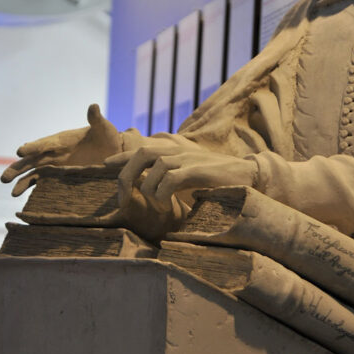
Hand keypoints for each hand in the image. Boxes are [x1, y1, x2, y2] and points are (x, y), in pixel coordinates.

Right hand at [1, 103, 121, 196]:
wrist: (112, 151)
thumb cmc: (107, 137)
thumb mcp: (103, 128)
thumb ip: (96, 119)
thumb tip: (94, 106)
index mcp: (62, 140)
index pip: (45, 144)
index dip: (33, 147)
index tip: (20, 152)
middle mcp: (54, 152)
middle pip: (32, 159)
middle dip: (19, 167)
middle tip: (4, 177)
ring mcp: (55, 164)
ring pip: (32, 170)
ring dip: (20, 179)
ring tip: (10, 190)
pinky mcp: (58, 174)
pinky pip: (40, 180)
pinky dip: (29, 186)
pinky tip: (19, 195)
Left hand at [118, 145, 256, 208]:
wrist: (248, 175)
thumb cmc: (217, 179)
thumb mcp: (189, 175)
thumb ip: (171, 175)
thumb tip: (152, 185)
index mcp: (175, 149)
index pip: (141, 148)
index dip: (121, 156)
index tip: (105, 164)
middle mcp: (178, 150)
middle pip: (141, 153)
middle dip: (125, 174)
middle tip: (122, 198)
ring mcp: (187, 158)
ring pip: (154, 167)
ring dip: (148, 189)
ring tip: (155, 206)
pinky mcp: (197, 170)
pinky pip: (169, 180)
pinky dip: (162, 194)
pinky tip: (165, 205)